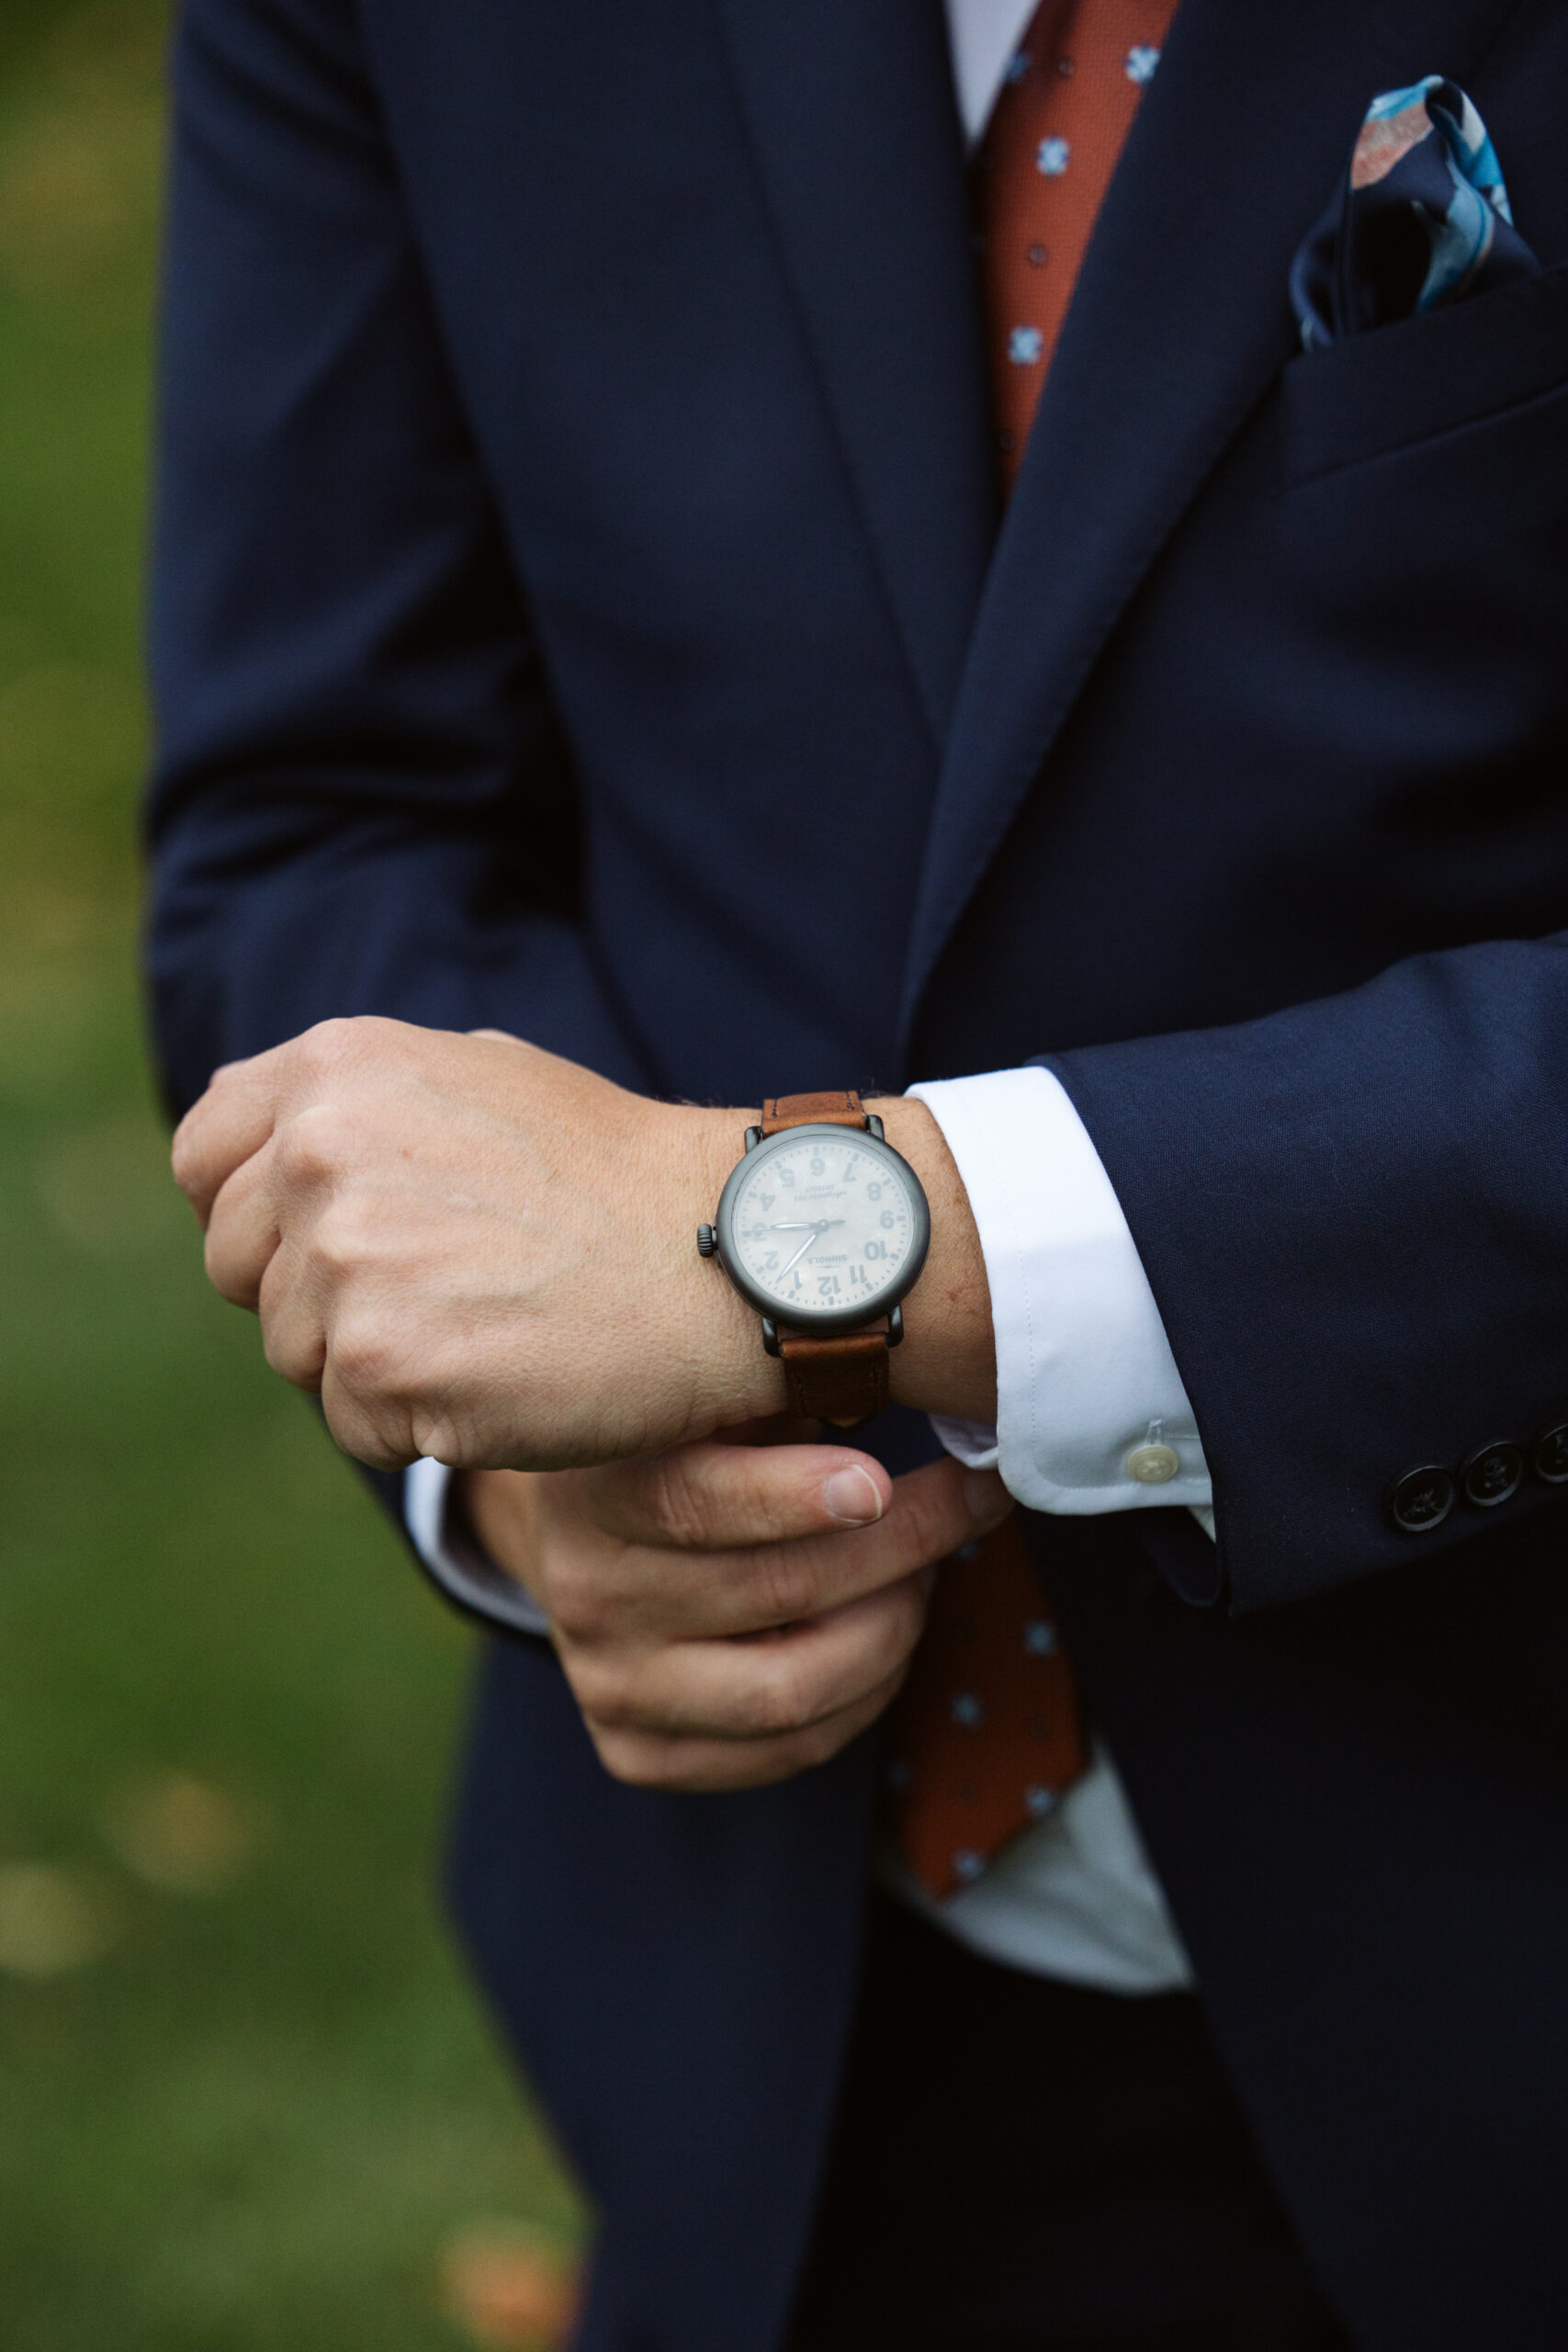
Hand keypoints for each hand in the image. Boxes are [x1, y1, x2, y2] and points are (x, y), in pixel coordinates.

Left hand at [171, 1016, 996, 1475]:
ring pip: (294, 1357)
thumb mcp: (483, 1078)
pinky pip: (352, 1428)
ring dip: (376, 1367)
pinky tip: (508, 1380)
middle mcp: (319, 1148)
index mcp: (335, 1068)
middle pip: (238, 1270)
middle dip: (320, 1299)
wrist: (729, 1252)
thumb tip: (275, 1144)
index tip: (330, 1244)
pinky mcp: (377, 1359)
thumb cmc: (619, 1178)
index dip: (258, 1215)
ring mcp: (344, 1254)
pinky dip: (422, 1427)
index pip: (204, 1159)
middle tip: (445, 1298)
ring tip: (492, 1331)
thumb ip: (363, 1104)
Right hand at [462, 1428, 1012, 1790]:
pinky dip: (863, 1696)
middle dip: (900, 1548)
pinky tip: (886, 1635)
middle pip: (775, 1595)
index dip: (794, 1496)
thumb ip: (776, 1381)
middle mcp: (587, 1594)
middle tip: (968, 1503)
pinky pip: (786, 1749)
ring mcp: (609, 1683)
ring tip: (924, 1574)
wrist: (580, 1531)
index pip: (694, 1504)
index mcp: (594, 1490)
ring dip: (893, 1630)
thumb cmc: (678, 1438)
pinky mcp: (636, 1751)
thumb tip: (902, 1355)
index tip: (879, 1481)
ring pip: (790, 1691)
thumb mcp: (703, 1391)